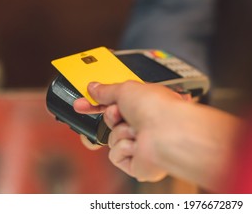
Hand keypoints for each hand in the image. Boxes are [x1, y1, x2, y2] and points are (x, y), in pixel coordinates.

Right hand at [74, 81, 240, 189]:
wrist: (168, 131)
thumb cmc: (158, 107)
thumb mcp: (126, 88)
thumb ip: (107, 90)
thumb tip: (94, 88)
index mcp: (146, 105)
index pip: (116, 104)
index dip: (98, 103)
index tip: (82, 103)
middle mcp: (145, 125)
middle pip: (112, 122)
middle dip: (110, 116)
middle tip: (117, 113)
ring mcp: (142, 144)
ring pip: (112, 138)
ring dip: (119, 131)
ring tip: (134, 128)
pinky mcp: (137, 163)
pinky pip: (115, 155)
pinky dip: (123, 147)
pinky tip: (137, 143)